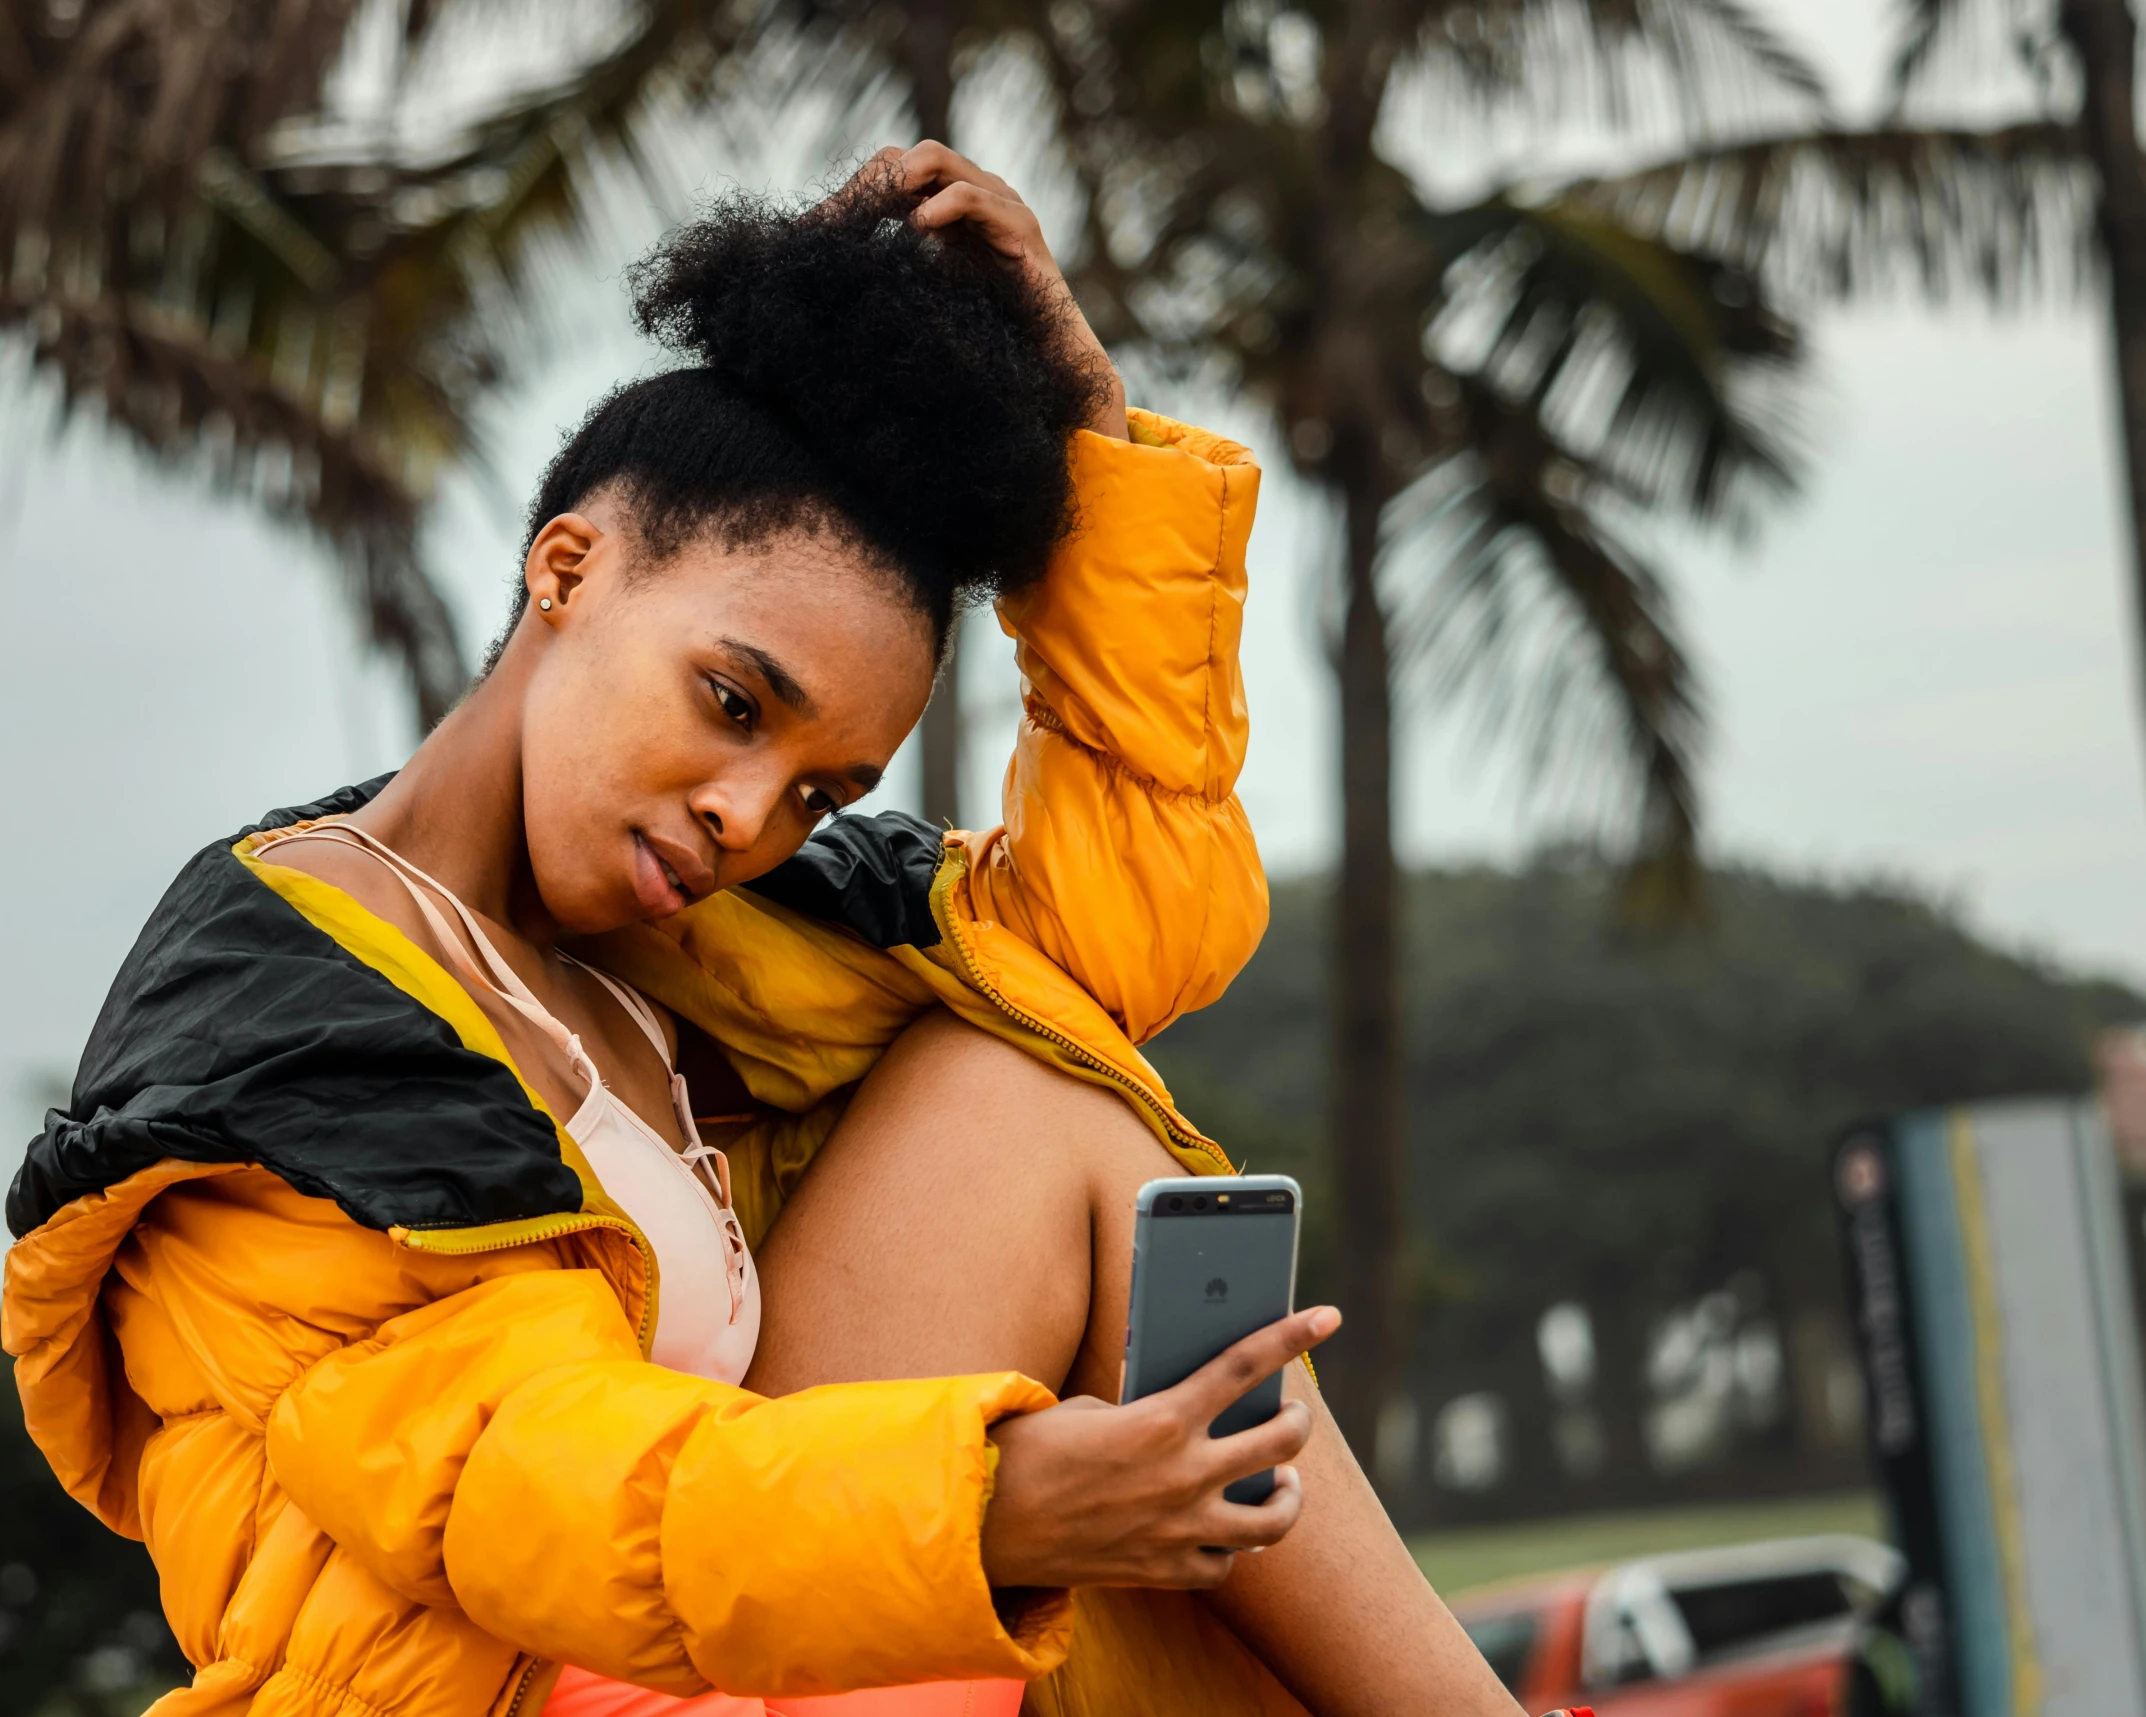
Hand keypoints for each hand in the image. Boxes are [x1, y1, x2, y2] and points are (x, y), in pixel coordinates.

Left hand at [843, 141, 1129, 440]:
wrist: (1049, 360)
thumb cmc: (991, 334)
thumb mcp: (930, 292)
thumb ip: (898, 267)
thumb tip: (838, 264)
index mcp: (952, 206)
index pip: (896, 169)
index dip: (857, 190)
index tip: (820, 225)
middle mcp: (977, 193)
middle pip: (909, 157)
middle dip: (869, 183)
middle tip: (836, 219)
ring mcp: (1001, 203)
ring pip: (937, 160)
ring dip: (895, 183)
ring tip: (869, 215)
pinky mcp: (1021, 227)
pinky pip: (972, 197)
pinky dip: (938, 205)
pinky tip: (916, 229)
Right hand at [979, 1306, 1340, 1589]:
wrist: (987, 1526)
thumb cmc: (1031, 1452)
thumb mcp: (1087, 1407)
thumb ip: (1146, 1408)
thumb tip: (1180, 1414)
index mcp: (1163, 1419)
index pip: (1246, 1365)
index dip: (1293, 1336)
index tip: (1327, 1316)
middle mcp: (1184, 1474)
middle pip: (1281, 1442)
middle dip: (1296, 1420)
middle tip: (1292, 1414)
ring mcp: (1182, 1529)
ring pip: (1275, 1519)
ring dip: (1287, 1496)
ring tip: (1283, 1484)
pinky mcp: (1168, 1572)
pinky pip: (1227, 1564)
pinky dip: (1230, 1548)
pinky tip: (1223, 1532)